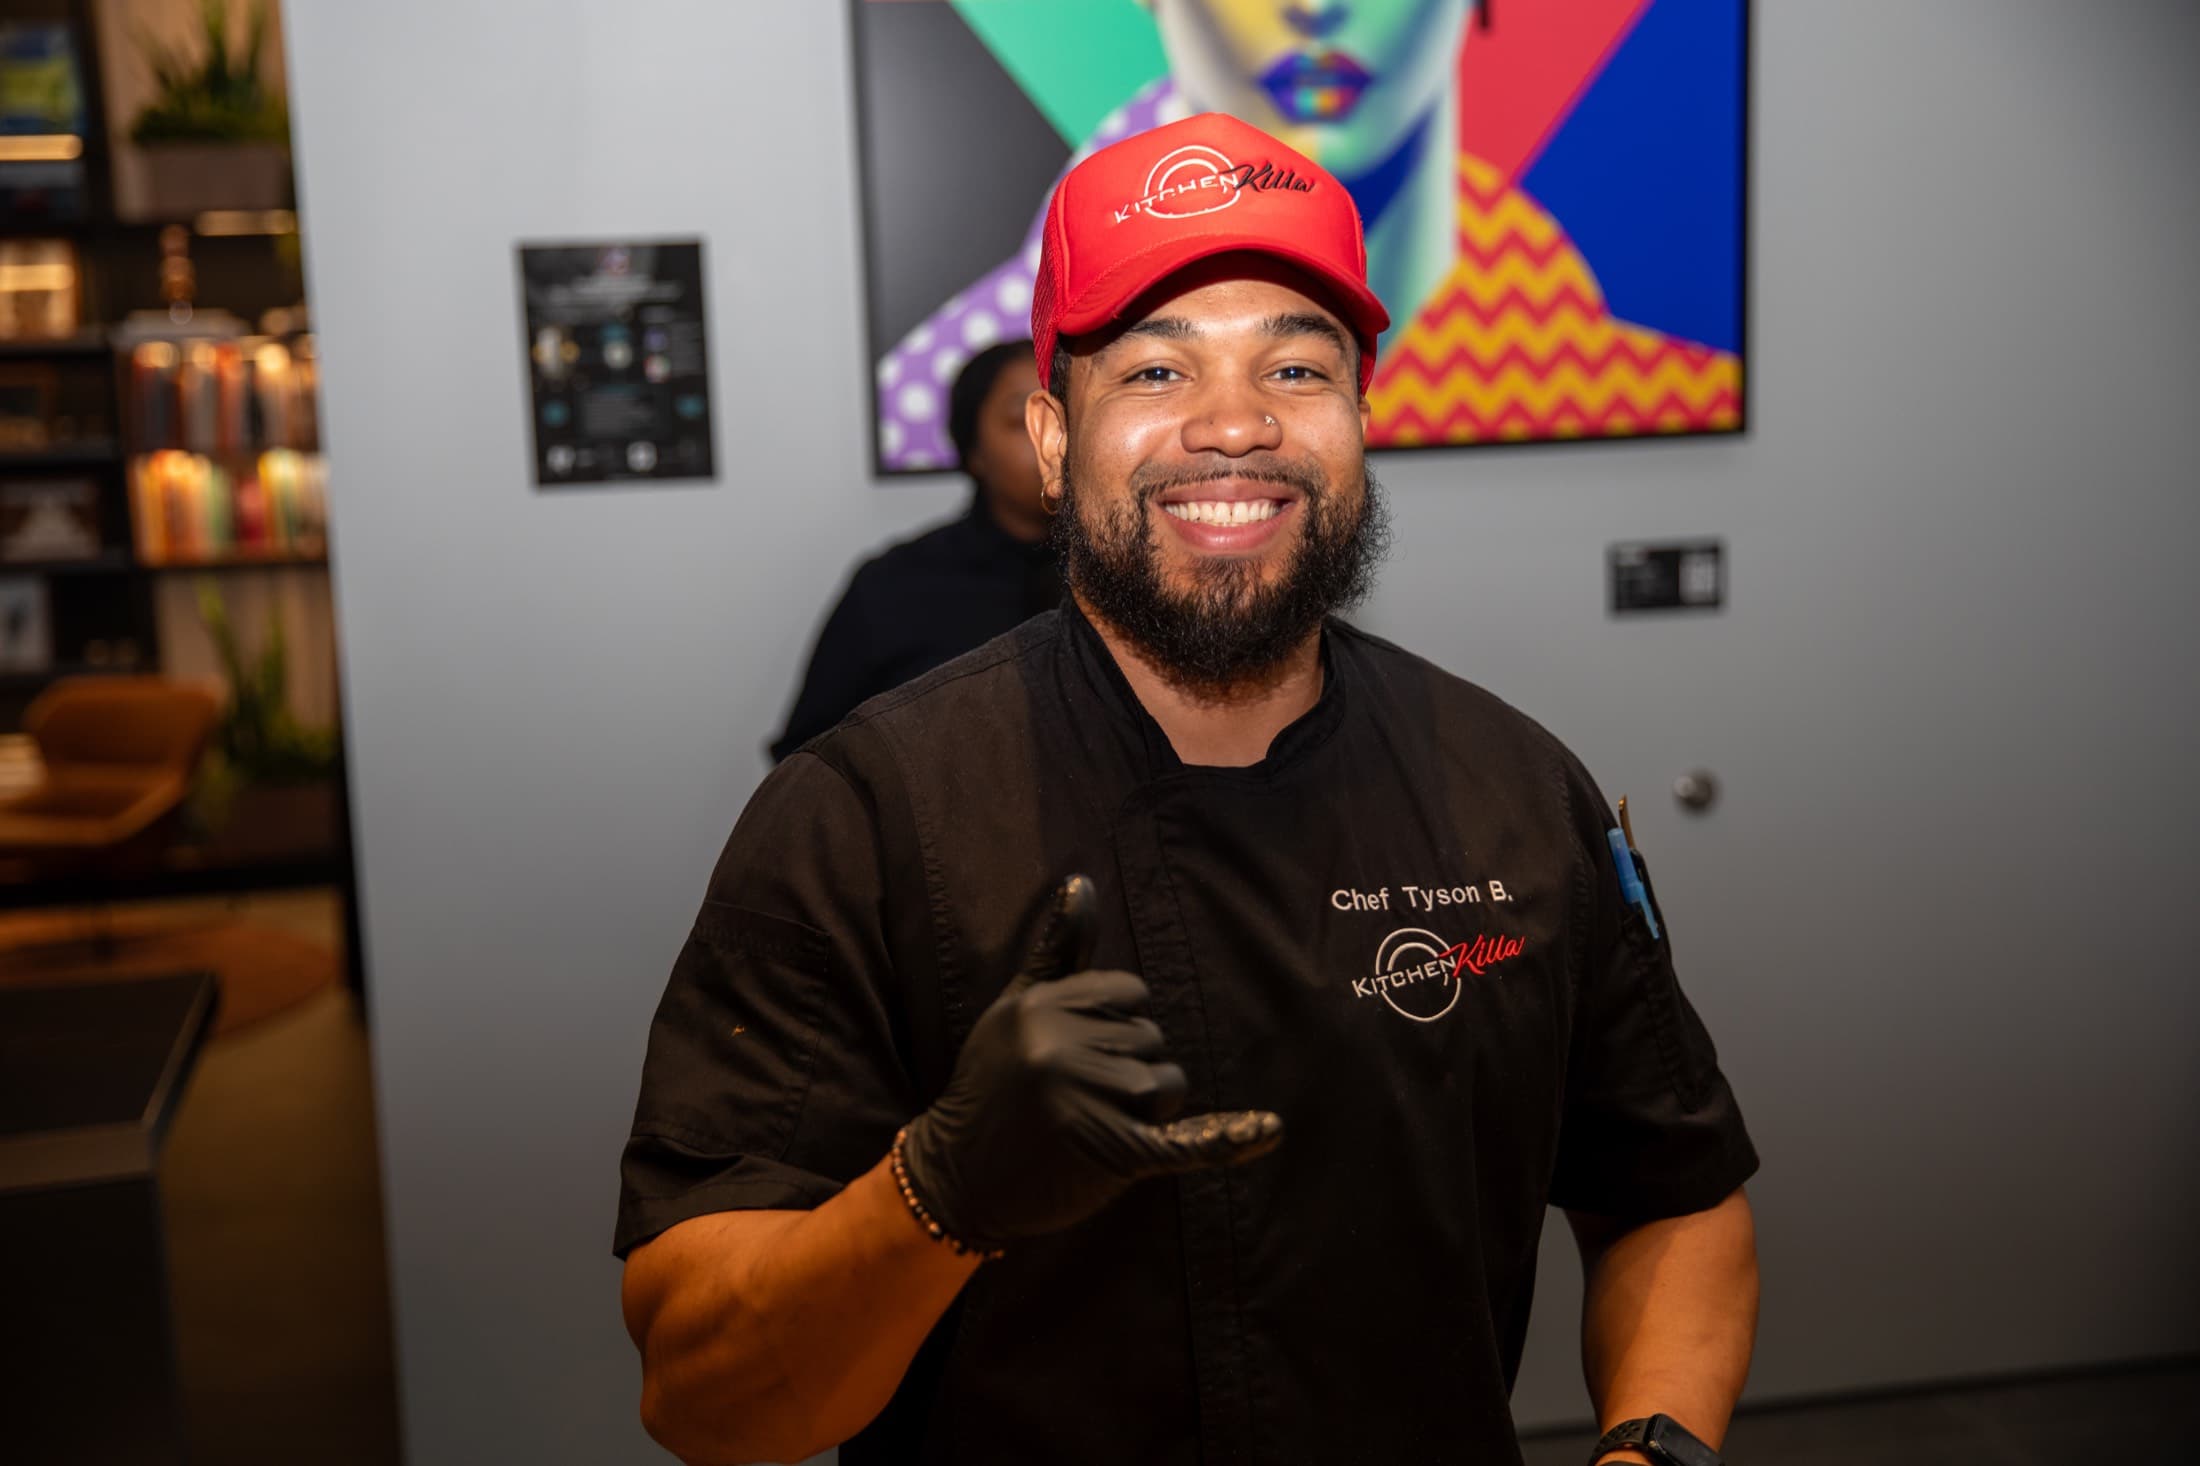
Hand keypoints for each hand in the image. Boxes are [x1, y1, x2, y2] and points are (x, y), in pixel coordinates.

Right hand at [899, 874, 1283, 1250]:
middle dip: (1127, 1066)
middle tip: (1074, 1097)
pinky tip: (1269, 1130)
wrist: (958, 1177)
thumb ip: (1057, 951)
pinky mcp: (1114, 1154)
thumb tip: (1083, 883)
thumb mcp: (1015, 1010)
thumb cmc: (992, 1085)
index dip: (1116, 1022)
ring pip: (1167, 1085)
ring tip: (1090, 1126)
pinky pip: (1186, 1141)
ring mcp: (1089, 1103)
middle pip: (1150, 1039)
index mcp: (1043, 1006)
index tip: (1076, 1050)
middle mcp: (1063, 1049)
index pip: (1131, 992)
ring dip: (1145, 1109)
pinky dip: (1229, 1140)